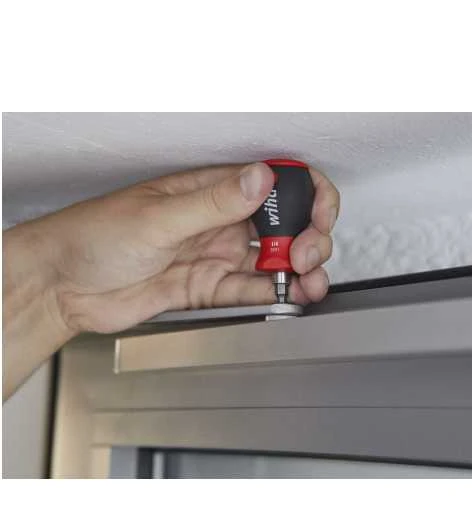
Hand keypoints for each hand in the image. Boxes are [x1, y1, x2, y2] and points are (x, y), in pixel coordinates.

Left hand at [32, 162, 338, 333]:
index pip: (274, 182)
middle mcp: (218, 221)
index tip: (318, 216)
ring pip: (271, 261)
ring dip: (298, 271)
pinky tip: (288, 296)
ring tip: (309, 283)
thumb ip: (213, 202)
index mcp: (209, 190)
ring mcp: (214, 255)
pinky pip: (248, 290)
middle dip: (307, 238)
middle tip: (302, 257)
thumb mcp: (158, 217)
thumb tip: (260, 178)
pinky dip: (272, 294)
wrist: (64, 286)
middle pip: (283, 225)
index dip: (306, 194)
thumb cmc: (94, 236)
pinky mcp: (207, 287)